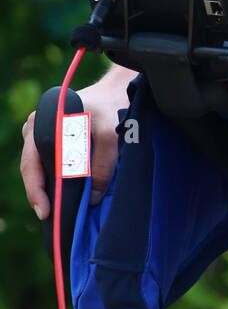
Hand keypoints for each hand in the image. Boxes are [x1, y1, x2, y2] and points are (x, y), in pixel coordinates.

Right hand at [20, 69, 132, 219]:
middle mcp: (35, 126)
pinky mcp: (49, 137)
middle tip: (49, 216)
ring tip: (55, 208)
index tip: (45, 212)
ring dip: (45, 186)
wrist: (115, 91)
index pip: (32, 163)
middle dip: (39, 193)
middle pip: (32, 167)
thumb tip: (91, 198)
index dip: (36, 191)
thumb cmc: (111, 107)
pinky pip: (45, 161)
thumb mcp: (111, 134)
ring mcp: (39, 131)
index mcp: (43, 122)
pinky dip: (52, 177)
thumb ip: (102, 165)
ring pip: (38, 165)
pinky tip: (60, 192)